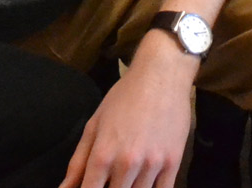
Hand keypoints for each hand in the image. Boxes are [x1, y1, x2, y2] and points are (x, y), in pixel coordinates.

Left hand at [56, 30, 197, 187]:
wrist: (162, 75)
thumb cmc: (124, 96)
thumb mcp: (94, 124)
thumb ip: (78, 161)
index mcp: (103, 154)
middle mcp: (126, 163)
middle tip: (110, 179)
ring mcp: (152, 165)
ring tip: (126, 179)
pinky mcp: (173, 163)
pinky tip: (144, 184)